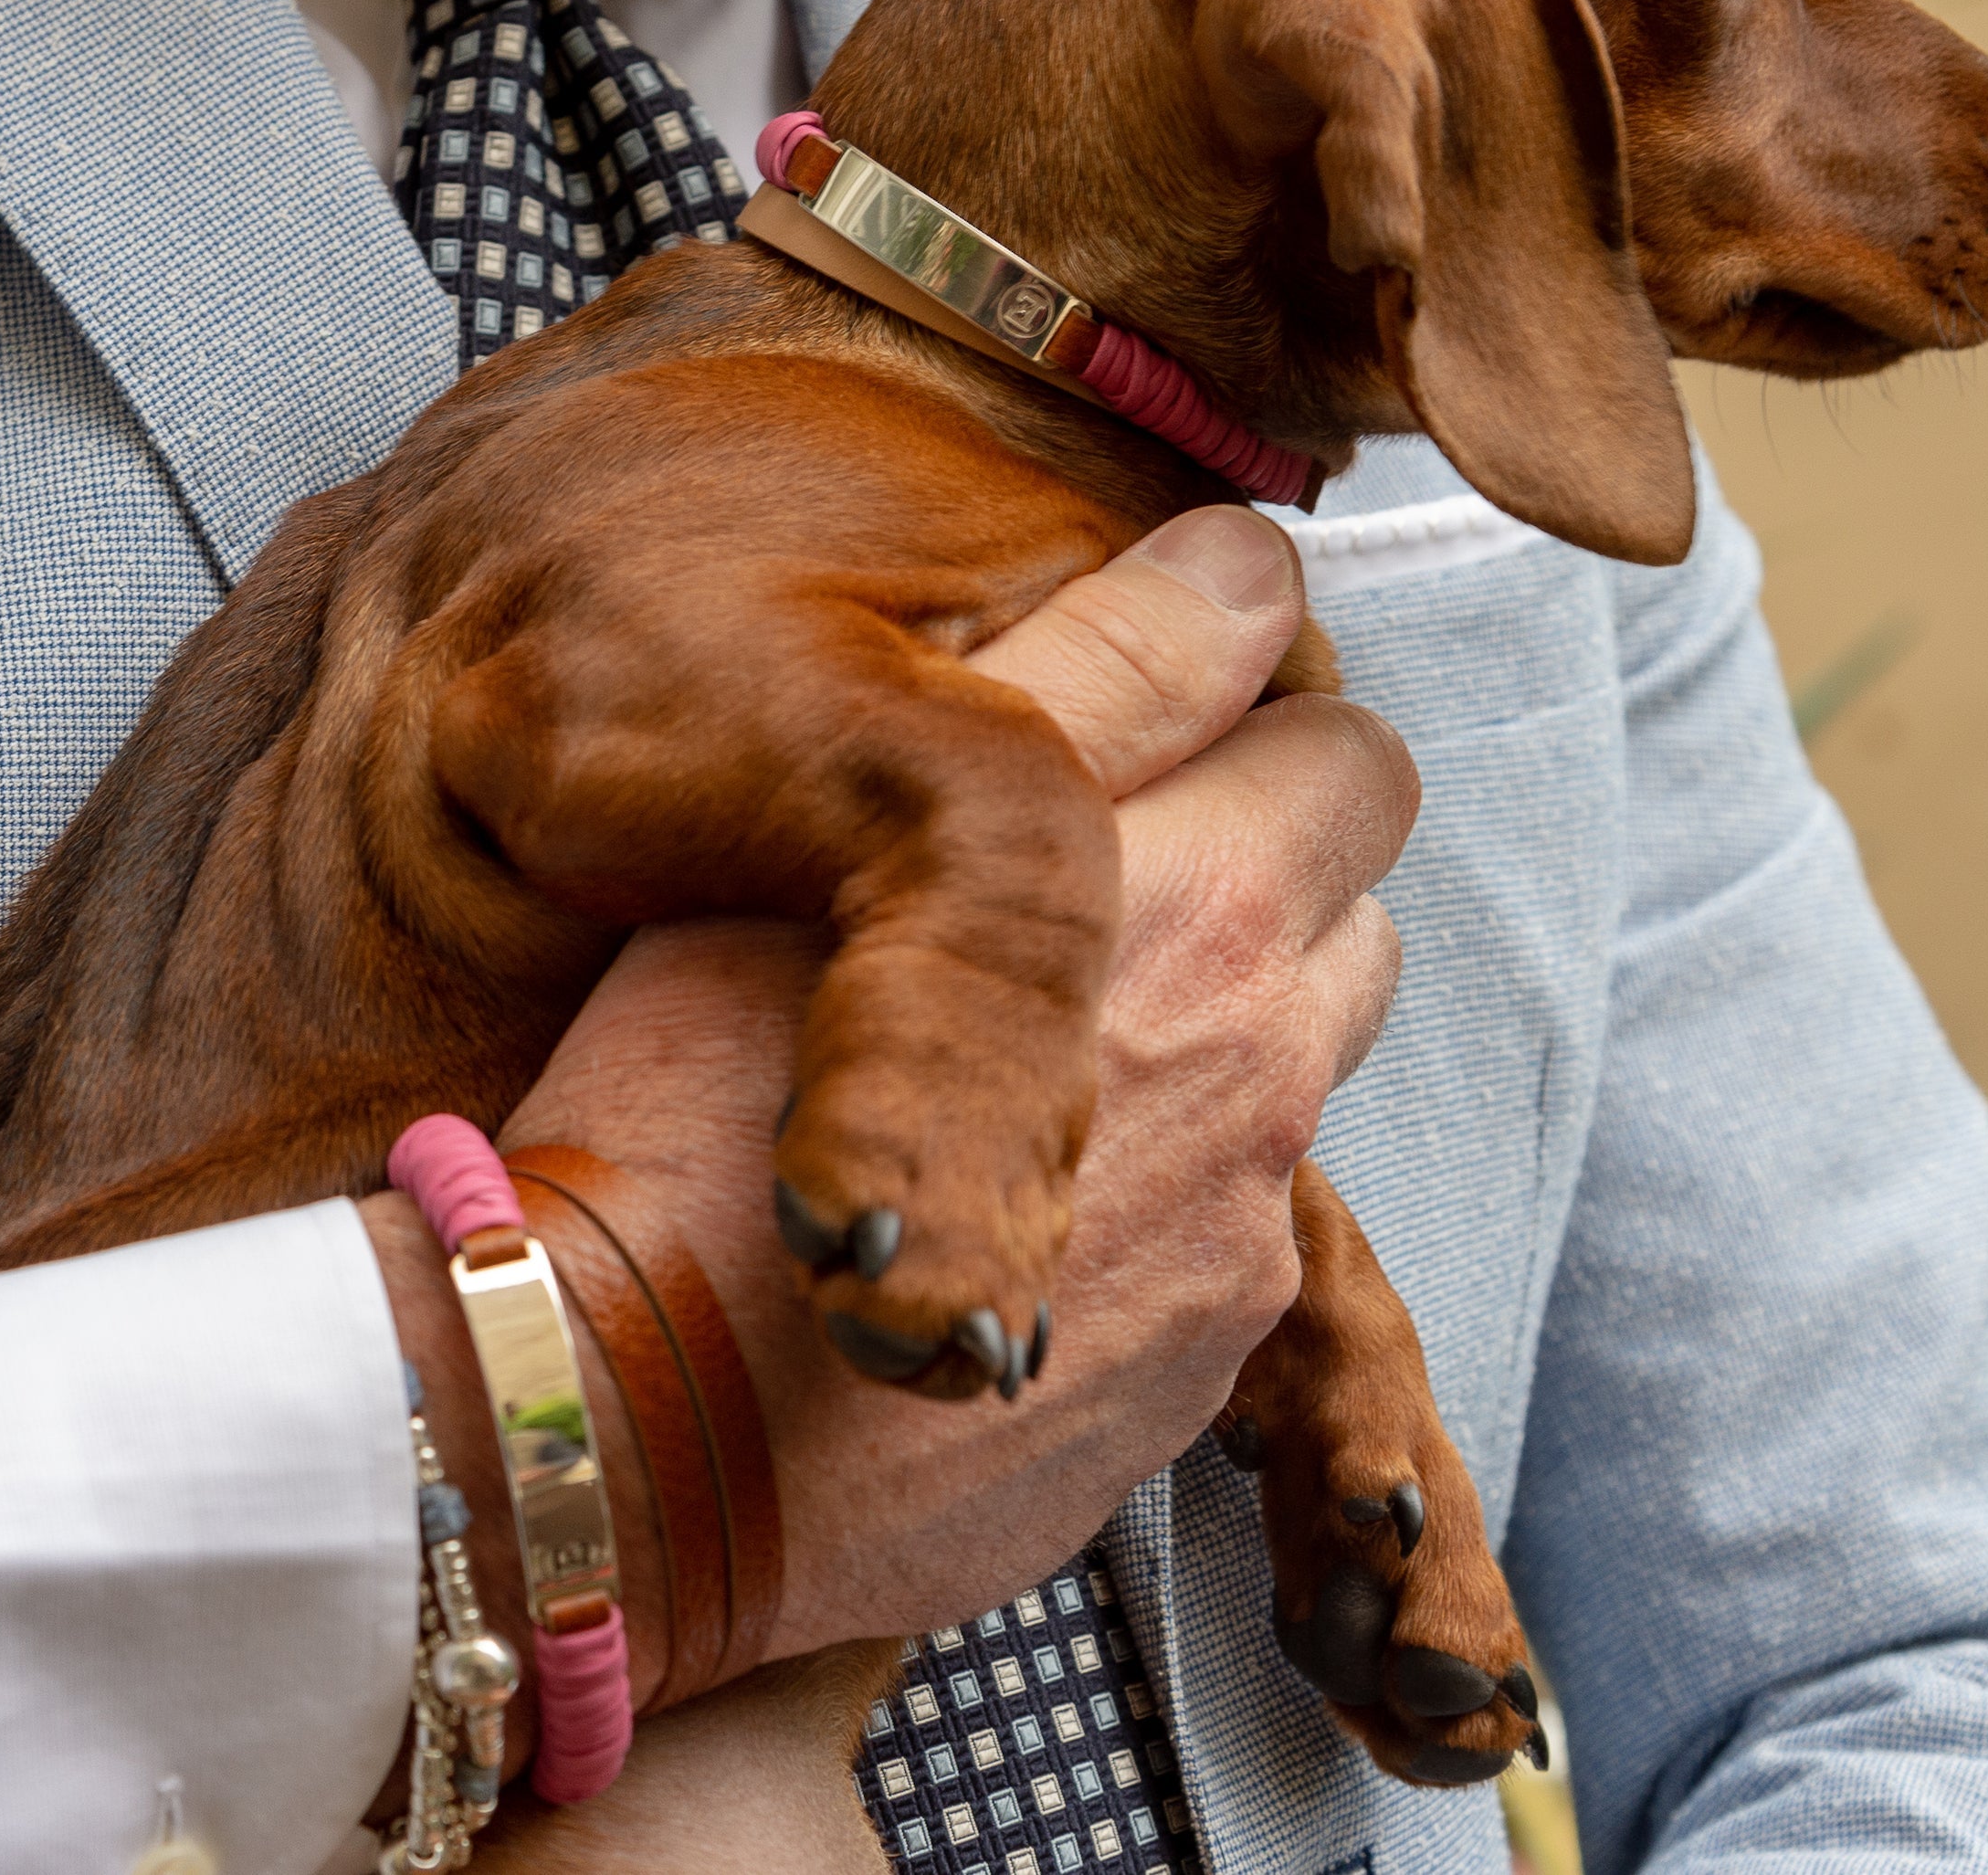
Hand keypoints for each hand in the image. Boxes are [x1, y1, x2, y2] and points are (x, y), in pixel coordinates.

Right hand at [366, 505, 1417, 1730]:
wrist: (628, 1426)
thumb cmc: (704, 1097)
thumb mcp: (868, 824)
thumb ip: (1093, 674)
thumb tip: (1246, 562)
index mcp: (1204, 912)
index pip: (1359, 758)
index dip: (1265, 732)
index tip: (1151, 755)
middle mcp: (1265, 1076)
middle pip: (1351, 917)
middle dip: (1261, 881)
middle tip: (1082, 902)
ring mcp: (1245, 1241)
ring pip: (1296, 1076)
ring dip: (1215, 1040)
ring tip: (1037, 1063)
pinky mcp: (1198, 1371)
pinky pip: (1237, 1234)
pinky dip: (1163, 1199)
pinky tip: (1015, 1211)